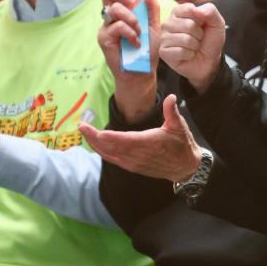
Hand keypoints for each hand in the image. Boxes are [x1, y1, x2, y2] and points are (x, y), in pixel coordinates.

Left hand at [79, 95, 201, 182]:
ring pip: (109, 154)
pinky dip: (103, 152)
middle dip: (94, 137)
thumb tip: (171, 97)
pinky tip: (96, 146)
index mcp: (148, 142)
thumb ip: (171, 110)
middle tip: (81, 126)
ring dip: (95, 145)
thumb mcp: (179, 125)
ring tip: (84, 133)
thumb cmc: (182, 145)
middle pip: (110, 147)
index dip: (107, 136)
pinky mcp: (133, 167)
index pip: (123, 140)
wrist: (185, 168)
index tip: (94, 130)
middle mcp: (138, 155)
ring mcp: (134, 163)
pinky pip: (113, 160)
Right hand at [98, 0, 160, 121]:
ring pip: (114, 10)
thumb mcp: (154, 26)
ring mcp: (106, 28)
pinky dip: (129, 32)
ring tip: (139, 31)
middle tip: (133, 3)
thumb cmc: (148, 50)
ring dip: (131, 18)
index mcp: (122, 13)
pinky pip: (116, 26)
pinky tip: (135, 43)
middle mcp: (111, 18)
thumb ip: (151, 8)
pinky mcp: (104, 38)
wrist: (143, 71)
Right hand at [158, 3, 226, 94]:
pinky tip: (188, 55)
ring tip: (193, 47)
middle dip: (199, 34)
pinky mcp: (163, 52)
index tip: (201, 25)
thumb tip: (196, 10)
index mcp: (178, 12)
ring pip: (185, 39)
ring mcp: (164, 38)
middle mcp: (168, 23)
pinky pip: (180, 51)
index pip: (190, 9)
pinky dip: (189, 54)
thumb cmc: (209, 40)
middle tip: (198, 39)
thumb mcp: (217, 23)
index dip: (201, 19)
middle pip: (188, 25)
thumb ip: (210, 11)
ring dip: (195, 45)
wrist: (209, 61)